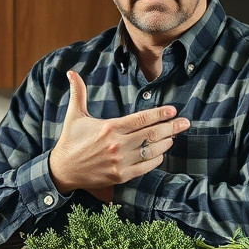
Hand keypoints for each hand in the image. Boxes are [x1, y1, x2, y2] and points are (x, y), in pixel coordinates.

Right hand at [49, 71, 189, 194]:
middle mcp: (117, 145)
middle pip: (151, 134)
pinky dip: (156, 160)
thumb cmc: (70, 141)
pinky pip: (145, 167)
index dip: (160, 114)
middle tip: (185, 123)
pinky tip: (161, 154)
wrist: (62, 170)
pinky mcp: (120, 176)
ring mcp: (120, 162)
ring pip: (151, 151)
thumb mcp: (74, 115)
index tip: (172, 110)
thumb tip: (71, 72)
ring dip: (166, 143)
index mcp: (109, 128)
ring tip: (174, 137)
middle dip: (171, 127)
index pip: (141, 118)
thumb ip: (78, 93)